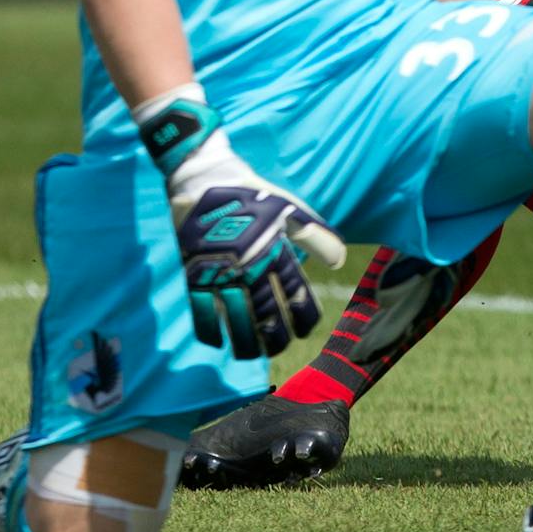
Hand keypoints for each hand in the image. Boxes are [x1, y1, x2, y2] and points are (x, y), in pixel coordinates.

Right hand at [136, 93, 344, 358]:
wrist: (200, 177)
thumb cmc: (250, 194)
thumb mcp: (287, 207)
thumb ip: (316, 235)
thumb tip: (340, 261)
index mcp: (273, 247)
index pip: (295, 293)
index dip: (302, 317)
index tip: (304, 330)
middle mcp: (248, 263)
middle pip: (266, 313)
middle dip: (275, 336)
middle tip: (279, 347)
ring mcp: (219, 269)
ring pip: (236, 318)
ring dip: (245, 342)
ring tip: (252, 354)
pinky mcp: (192, 271)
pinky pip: (201, 310)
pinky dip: (210, 331)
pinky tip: (218, 343)